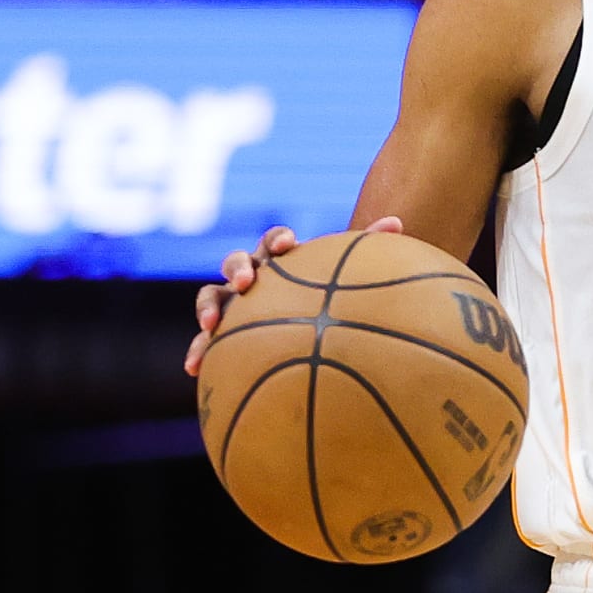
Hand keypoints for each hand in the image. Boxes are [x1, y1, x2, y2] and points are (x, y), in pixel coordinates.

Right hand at [186, 214, 402, 375]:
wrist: (307, 326)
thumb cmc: (329, 300)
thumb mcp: (348, 280)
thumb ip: (367, 250)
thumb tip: (398, 223)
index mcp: (281, 261)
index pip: (276, 241)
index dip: (280, 240)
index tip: (291, 246)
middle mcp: (253, 278)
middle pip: (236, 262)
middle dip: (238, 268)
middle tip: (247, 281)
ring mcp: (233, 304)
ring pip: (211, 296)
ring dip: (207, 307)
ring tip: (211, 324)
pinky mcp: (221, 332)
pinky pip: (206, 341)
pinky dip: (198, 350)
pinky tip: (194, 368)